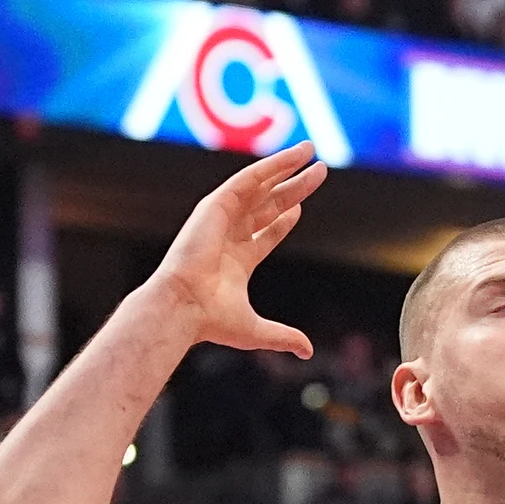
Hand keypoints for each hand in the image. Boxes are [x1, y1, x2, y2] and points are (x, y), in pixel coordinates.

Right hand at [138, 141, 325, 357]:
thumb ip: (284, 336)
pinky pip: (249, 179)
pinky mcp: (216, 206)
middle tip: (319, 172)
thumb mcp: (257, 330)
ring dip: (286, 168)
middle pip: (269, 204)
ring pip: (261, 186)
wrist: (185, 308)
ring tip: (310, 151)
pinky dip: (271, 166)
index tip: (299, 208)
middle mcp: (229, 234)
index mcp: (238, 259)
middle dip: (294, 188)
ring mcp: (222, 218)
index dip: (284, 220)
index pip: (266, 232)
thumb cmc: (212, 321)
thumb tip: (307, 351)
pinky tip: (291, 156)